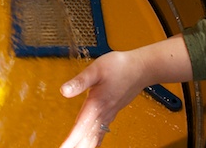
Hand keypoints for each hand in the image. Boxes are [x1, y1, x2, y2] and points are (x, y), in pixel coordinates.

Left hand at [60, 36, 190, 147]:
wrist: (141, 68)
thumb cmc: (120, 66)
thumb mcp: (96, 69)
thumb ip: (79, 81)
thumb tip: (64, 91)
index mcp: (96, 103)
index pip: (80, 127)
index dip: (71, 140)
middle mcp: (103, 112)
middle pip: (88, 136)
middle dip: (77, 146)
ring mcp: (109, 113)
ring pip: (95, 136)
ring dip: (85, 145)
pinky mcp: (112, 111)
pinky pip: (101, 131)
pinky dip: (94, 141)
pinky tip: (91, 144)